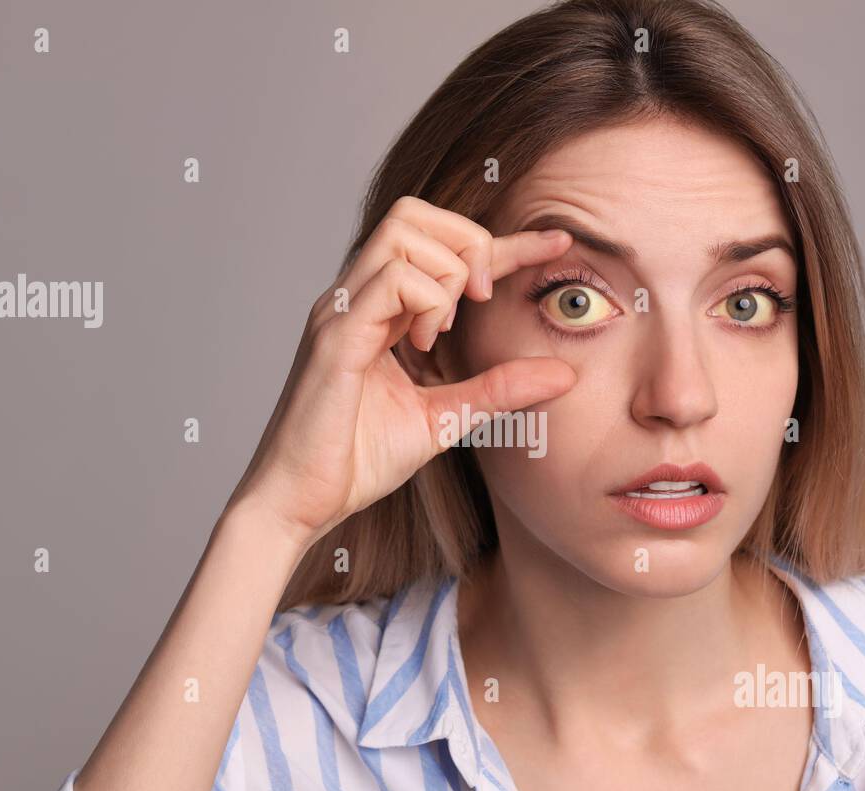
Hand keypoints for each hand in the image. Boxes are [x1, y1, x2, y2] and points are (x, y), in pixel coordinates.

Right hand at [228, 195, 576, 543]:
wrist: (300, 503)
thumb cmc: (357, 460)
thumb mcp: (446, 418)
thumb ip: (499, 390)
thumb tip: (565, 374)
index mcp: (379, 310)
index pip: (443, 249)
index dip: (505, 241)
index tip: (558, 243)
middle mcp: (356, 298)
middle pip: (416, 214)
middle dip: (469, 242)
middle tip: (483, 298)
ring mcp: (342, 311)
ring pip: (403, 233)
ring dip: (446, 273)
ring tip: (444, 331)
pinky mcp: (335, 336)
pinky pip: (389, 281)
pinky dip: (425, 302)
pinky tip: (423, 343)